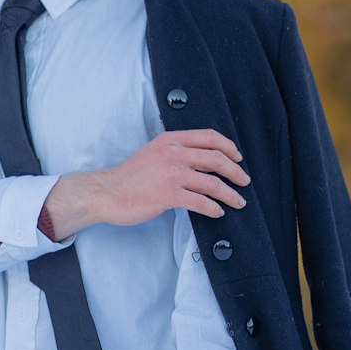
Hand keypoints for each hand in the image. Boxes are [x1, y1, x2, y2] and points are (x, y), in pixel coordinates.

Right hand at [46, 129, 249, 237]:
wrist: (106, 192)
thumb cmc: (130, 176)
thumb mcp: (154, 153)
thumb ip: (177, 152)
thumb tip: (204, 161)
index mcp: (171, 140)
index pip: (209, 137)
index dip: (229, 147)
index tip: (237, 158)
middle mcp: (173, 153)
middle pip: (216, 158)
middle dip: (235, 171)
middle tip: (244, 181)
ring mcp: (171, 174)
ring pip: (212, 182)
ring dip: (230, 194)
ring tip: (238, 202)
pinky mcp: (168, 195)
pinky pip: (200, 202)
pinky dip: (213, 208)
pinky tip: (217, 212)